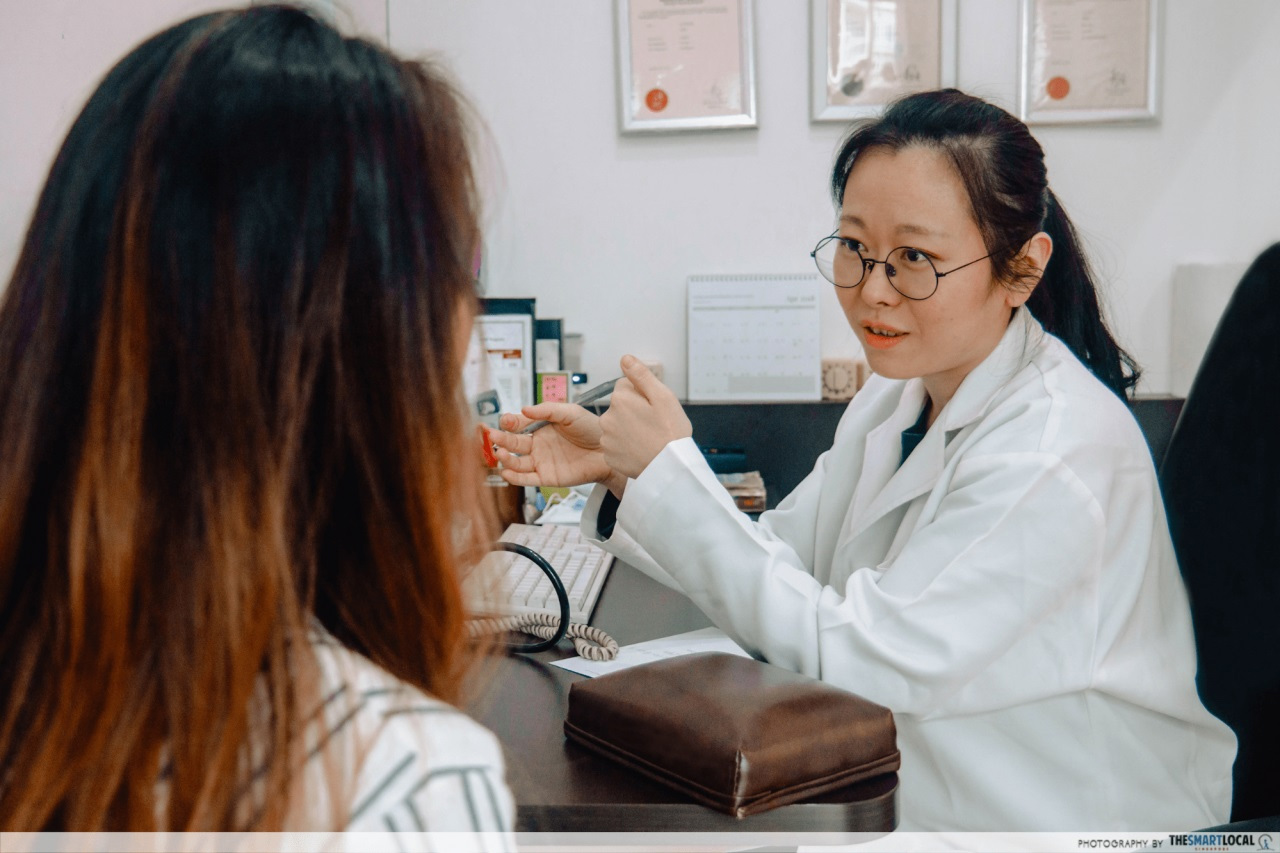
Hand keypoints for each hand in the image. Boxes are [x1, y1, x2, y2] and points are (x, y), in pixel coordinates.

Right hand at [488, 403, 618, 489]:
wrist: (608, 451)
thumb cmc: (592, 430)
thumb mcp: (570, 413)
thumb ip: (547, 410)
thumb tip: (524, 409)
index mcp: (541, 427)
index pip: (518, 425)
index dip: (510, 422)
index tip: (505, 420)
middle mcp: (538, 445)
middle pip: (513, 443)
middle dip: (501, 439)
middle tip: (492, 436)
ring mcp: (541, 461)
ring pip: (517, 462)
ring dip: (505, 458)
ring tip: (499, 453)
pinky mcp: (547, 477)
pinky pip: (527, 479)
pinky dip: (516, 477)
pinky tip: (507, 471)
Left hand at [599, 355, 691, 479]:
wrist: (669, 468)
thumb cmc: (670, 433)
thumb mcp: (663, 396)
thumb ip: (641, 375)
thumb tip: (625, 359)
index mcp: (620, 399)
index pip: (625, 386)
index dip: (641, 395)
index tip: (653, 407)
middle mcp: (607, 417)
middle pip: (620, 406)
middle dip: (633, 411)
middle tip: (653, 424)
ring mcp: (606, 438)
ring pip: (617, 425)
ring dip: (628, 428)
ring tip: (648, 438)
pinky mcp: (609, 455)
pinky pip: (616, 444)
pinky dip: (626, 446)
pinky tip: (640, 449)